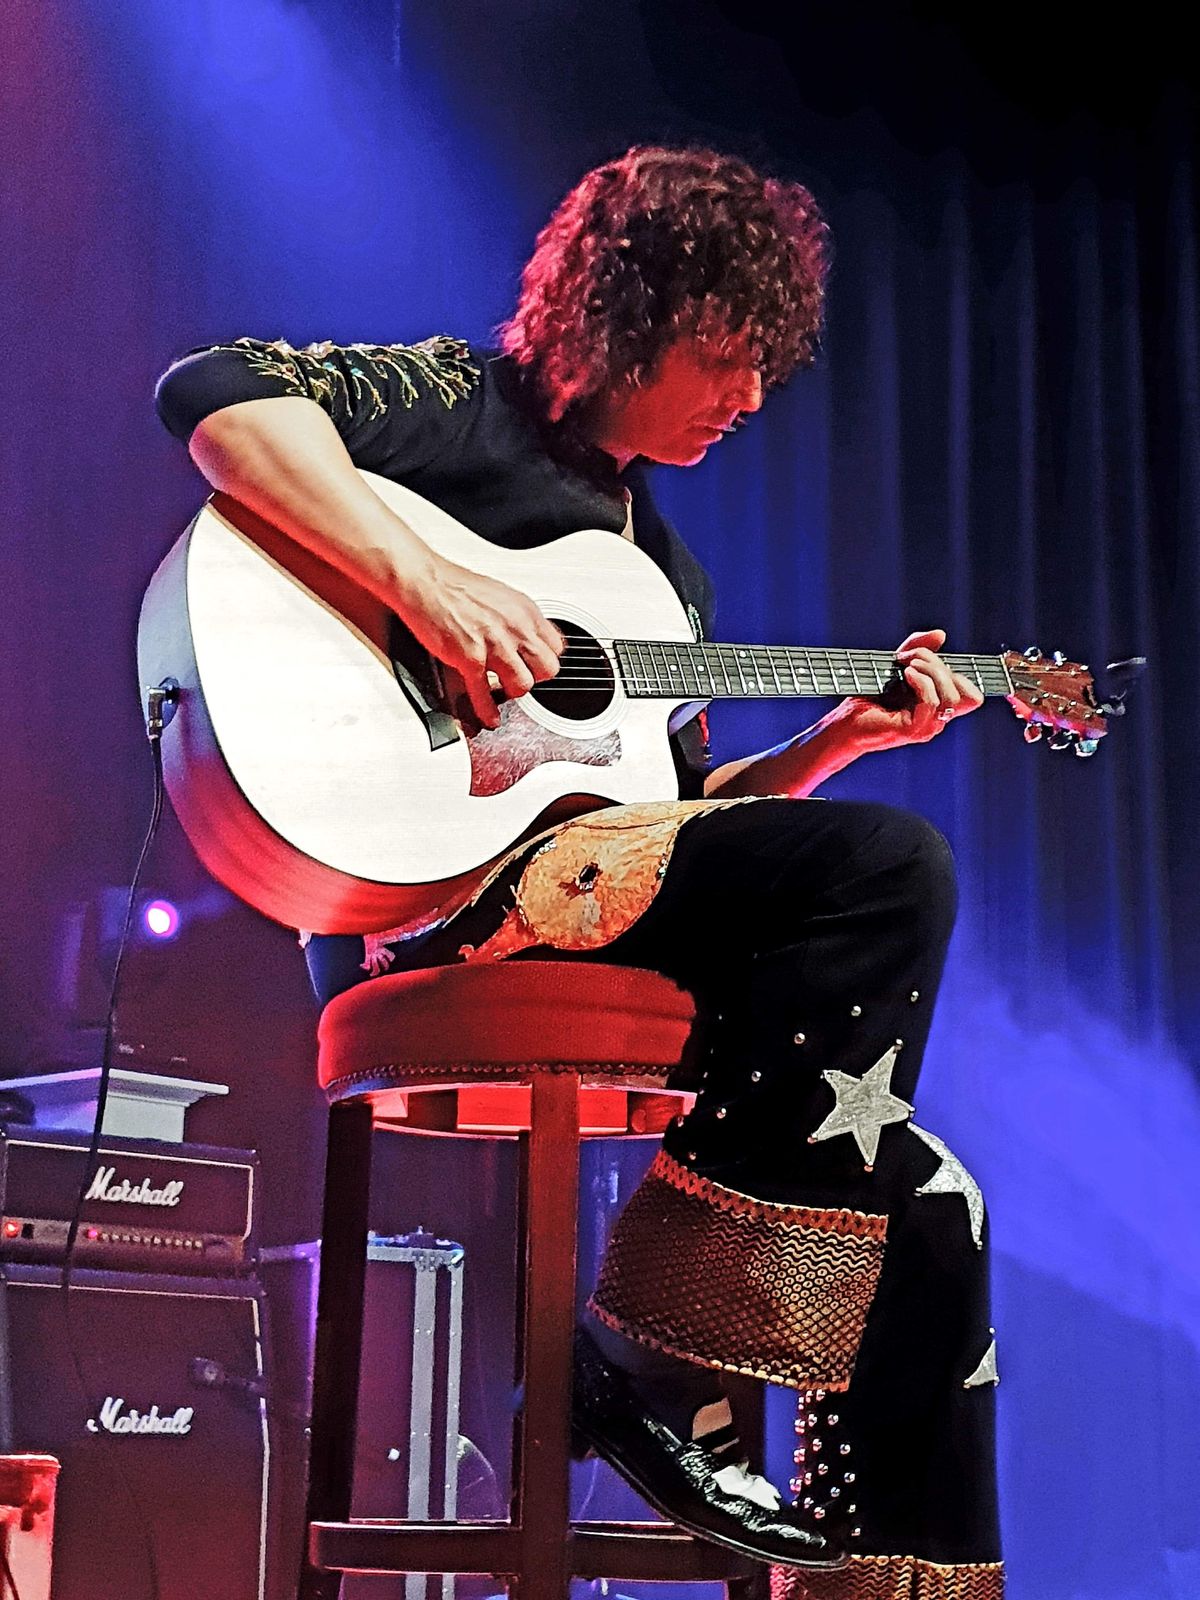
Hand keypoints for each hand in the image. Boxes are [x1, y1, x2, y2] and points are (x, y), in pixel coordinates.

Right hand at [398, 557, 563, 728]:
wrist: (423, 581)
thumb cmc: (454, 586)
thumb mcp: (501, 596)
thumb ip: (517, 619)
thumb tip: (525, 636)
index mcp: (525, 611)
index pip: (556, 647)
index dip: (545, 659)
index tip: (535, 665)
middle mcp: (515, 627)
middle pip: (548, 669)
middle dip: (535, 677)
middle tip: (520, 677)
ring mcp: (494, 644)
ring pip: (523, 685)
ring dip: (512, 692)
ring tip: (502, 691)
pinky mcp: (470, 659)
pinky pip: (485, 694)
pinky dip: (487, 710)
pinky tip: (488, 716)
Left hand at [837, 628, 983, 752]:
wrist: (845, 721)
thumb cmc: (870, 696)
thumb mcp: (897, 666)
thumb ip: (919, 648)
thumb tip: (941, 634)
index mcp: (939, 708)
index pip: (973, 696)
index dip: (959, 675)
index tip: (928, 662)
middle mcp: (937, 720)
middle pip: (964, 692)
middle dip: (939, 665)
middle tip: (910, 657)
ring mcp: (927, 728)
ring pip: (950, 696)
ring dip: (931, 672)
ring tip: (908, 665)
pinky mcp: (913, 731)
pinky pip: (931, 702)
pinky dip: (921, 682)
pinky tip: (906, 674)